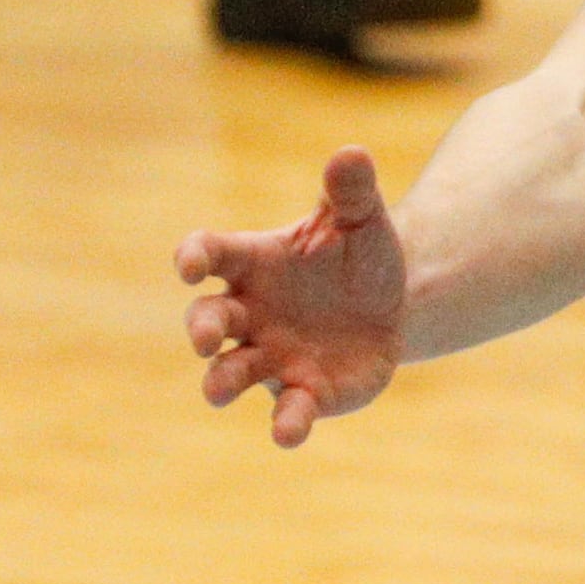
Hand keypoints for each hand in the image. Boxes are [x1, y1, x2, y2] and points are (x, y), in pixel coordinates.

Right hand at [177, 147, 409, 446]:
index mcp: (254, 263)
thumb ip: (352, 191)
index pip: (210, 254)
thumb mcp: (362, 218)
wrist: (393, 301)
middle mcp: (248, 314)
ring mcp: (269, 357)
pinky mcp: (303, 392)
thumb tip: (351, 153)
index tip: (190, 265)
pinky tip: (289, 430)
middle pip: (207, 321)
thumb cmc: (359, 253)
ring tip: (217, 390)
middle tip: (207, 337)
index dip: (194, 258)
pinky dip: (287, 421)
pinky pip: (288, 410)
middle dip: (202, 329)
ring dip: (221, 382)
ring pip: (230, 374)